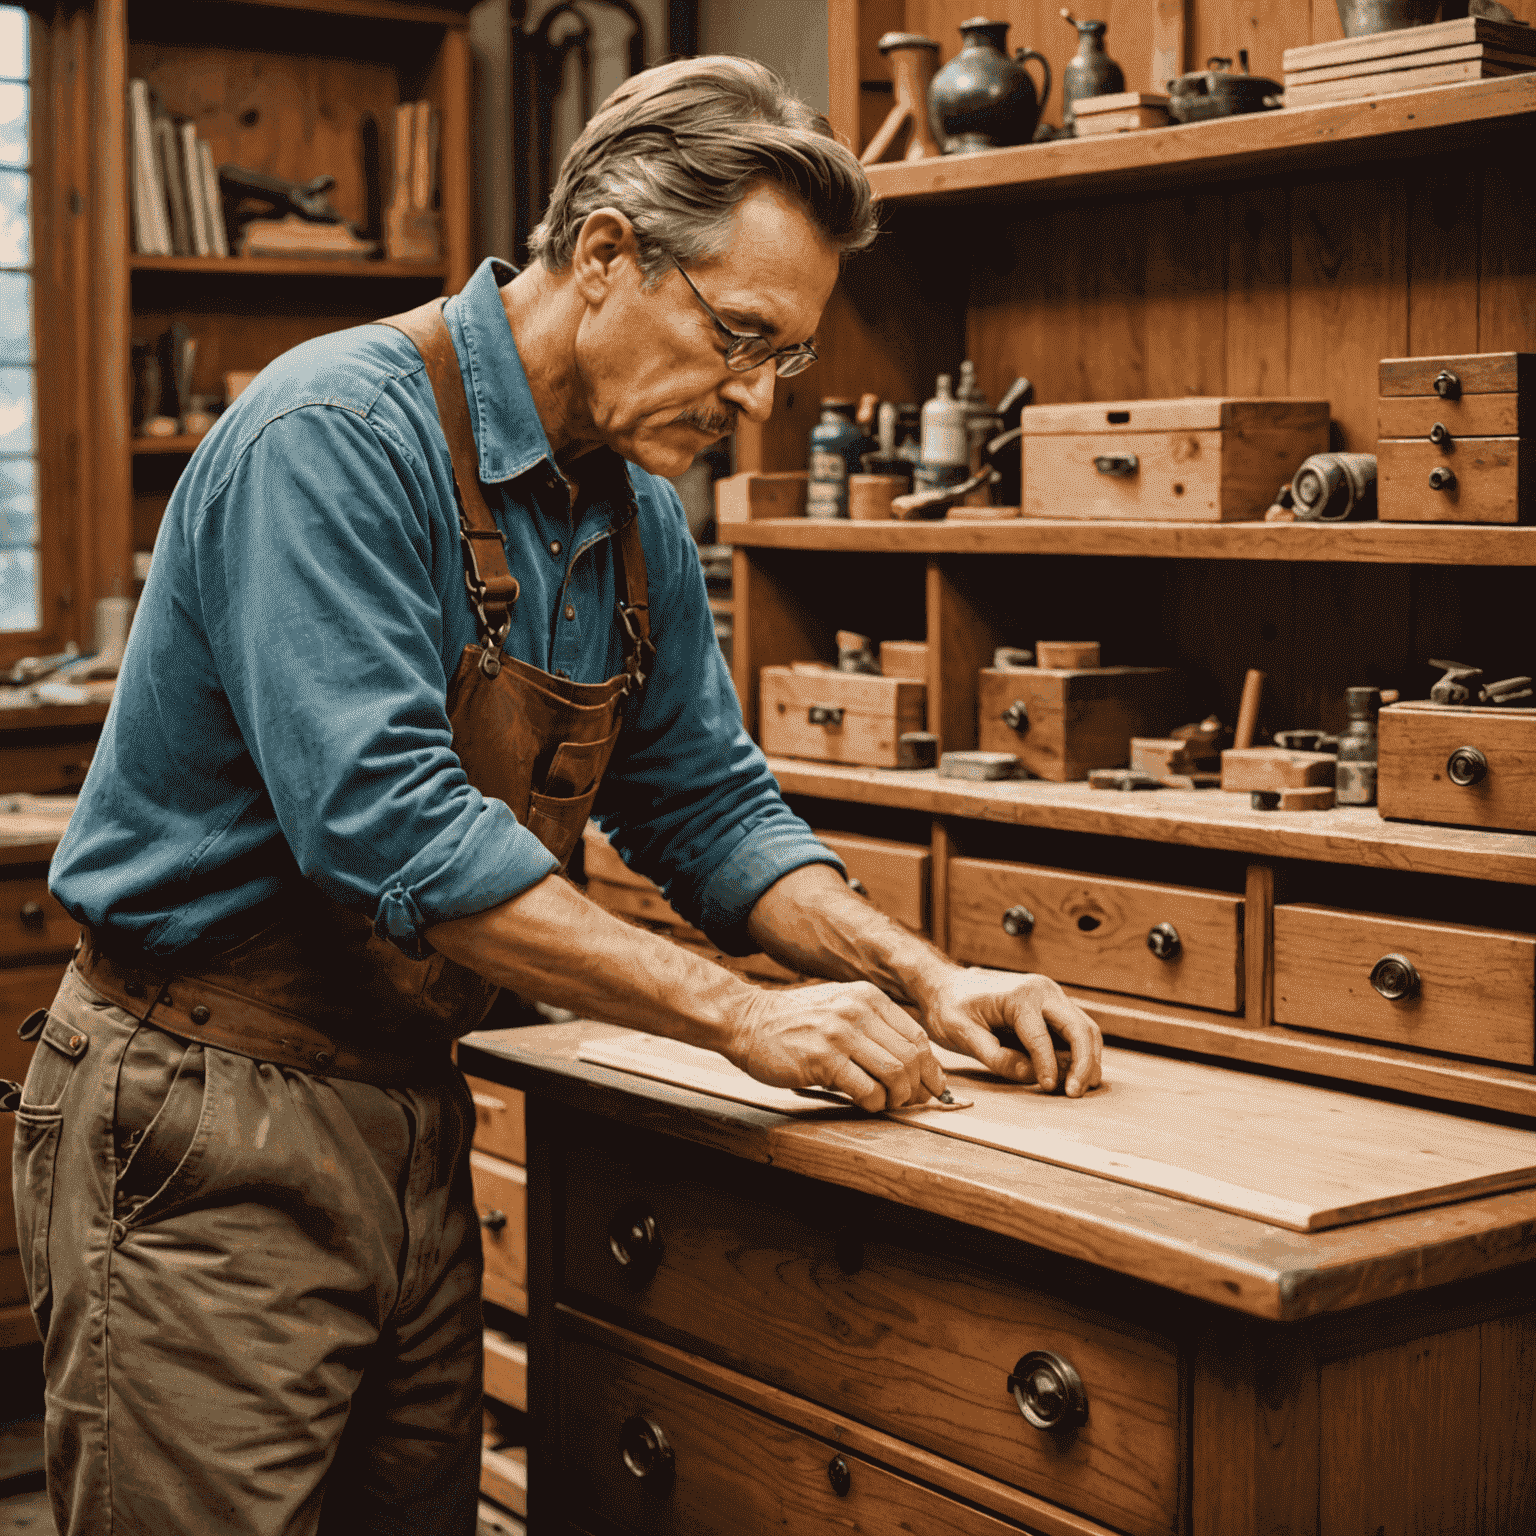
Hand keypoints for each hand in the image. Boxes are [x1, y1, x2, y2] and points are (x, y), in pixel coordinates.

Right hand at [727, 981, 947, 1112]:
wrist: (746, 1020)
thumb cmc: (794, 1021)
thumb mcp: (839, 1006)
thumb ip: (872, 1026)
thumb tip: (911, 1062)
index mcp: (868, 997)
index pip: (917, 1036)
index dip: (930, 1067)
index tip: (932, 1087)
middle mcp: (858, 1011)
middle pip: (911, 1056)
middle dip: (918, 1086)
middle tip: (911, 1102)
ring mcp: (840, 1033)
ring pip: (895, 1073)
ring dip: (897, 1097)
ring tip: (886, 1103)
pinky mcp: (823, 1059)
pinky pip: (866, 1089)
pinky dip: (873, 1103)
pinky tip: (864, 1103)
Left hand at [923, 968, 1102, 1097]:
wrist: (946, 984)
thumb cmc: (950, 1007)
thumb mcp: (961, 1033)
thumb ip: (996, 1056)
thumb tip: (1031, 1076)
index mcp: (1019, 995)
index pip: (1042, 1037)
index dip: (1048, 1066)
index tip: (1049, 1088)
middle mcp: (1043, 990)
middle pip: (1079, 1029)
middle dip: (1084, 1064)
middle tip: (1075, 1093)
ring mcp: (1051, 996)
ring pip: (1085, 1029)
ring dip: (1088, 1060)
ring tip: (1078, 1089)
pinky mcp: (1052, 1006)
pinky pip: (1077, 1029)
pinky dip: (1082, 1052)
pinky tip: (1073, 1075)